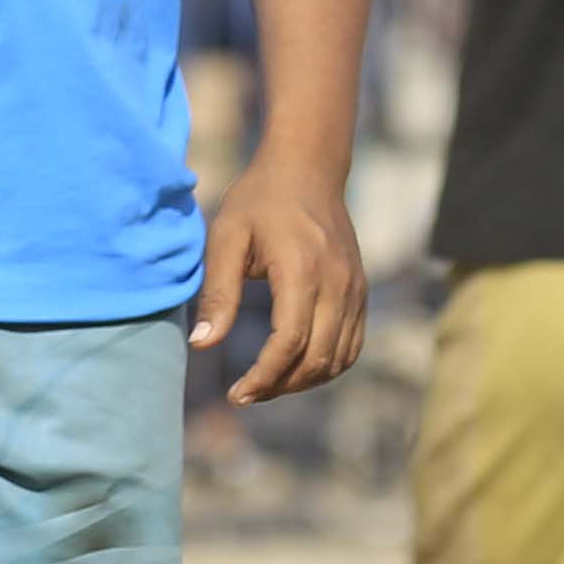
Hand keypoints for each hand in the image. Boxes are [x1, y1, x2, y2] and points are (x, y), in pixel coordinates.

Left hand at [196, 168, 367, 405]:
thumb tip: (202, 344)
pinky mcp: (361, 290)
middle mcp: (337, 282)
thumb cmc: (258, 200)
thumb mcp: (226, 238)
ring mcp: (355, 288)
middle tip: (245, 394)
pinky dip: (326, 365)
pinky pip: (351, 345)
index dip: (263, 377)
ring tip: (267, 384)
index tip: (236, 394)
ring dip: (303, 381)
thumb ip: (218, 293)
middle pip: (316, 358)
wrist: (307, 169)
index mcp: (302, 269)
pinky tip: (294, 367)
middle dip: (280, 386)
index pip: (289, 342)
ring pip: (338, 358)